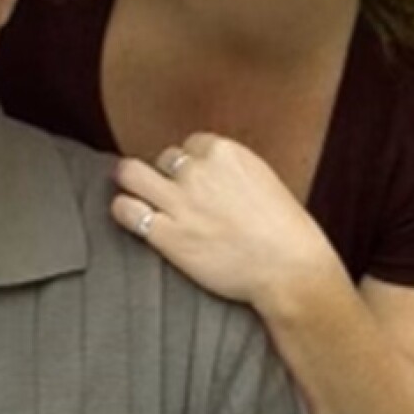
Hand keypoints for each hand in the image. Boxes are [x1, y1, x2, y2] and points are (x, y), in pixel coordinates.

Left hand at [111, 133, 335, 311]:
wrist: (290, 269)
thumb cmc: (284, 229)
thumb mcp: (260, 178)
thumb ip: (228, 168)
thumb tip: (206, 168)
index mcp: (222, 151)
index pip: (191, 144)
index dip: (192, 163)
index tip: (197, 180)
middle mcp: (196, 171)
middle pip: (163, 158)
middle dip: (167, 173)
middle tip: (171, 191)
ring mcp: (178, 202)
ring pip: (130, 173)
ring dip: (131, 181)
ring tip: (133, 191)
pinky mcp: (167, 235)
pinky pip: (126, 211)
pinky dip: (123, 211)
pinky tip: (129, 215)